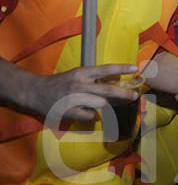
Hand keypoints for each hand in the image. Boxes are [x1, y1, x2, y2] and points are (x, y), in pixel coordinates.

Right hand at [21, 64, 139, 121]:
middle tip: (135, 95)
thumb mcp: (78, 74)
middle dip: (123, 93)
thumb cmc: (61, 82)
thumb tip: (117, 78)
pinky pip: (89, 115)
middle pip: (107, 90)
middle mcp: (79, 84)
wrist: (36, 91)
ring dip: (104, 105)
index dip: (121, 68)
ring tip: (99, 103)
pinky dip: (92, 114)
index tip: (135, 68)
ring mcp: (73, 98)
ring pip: (100, 104)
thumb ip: (96, 77)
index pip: (105, 69)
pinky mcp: (68, 111)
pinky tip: (87, 111)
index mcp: (82, 72)